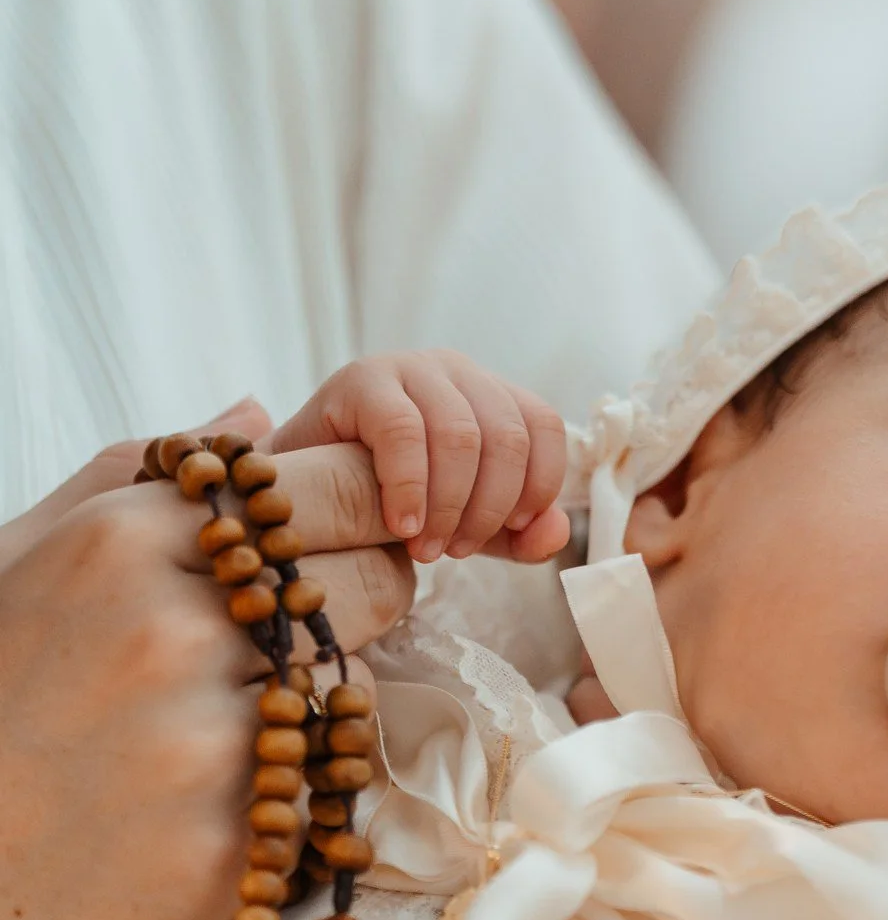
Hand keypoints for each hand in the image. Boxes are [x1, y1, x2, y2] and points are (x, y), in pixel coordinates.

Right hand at [0, 420, 416, 919]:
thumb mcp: (24, 560)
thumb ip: (138, 477)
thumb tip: (258, 414)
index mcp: (126, 542)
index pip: (339, 489)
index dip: (360, 512)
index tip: (348, 534)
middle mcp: (177, 632)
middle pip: (376, 584)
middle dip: (357, 601)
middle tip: (294, 636)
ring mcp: (211, 743)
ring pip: (354, 690)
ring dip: (316, 704)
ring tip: (215, 727)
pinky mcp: (237, 845)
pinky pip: (330, 789)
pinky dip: (290, 791)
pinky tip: (205, 799)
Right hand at [269, 350, 570, 566]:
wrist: (299, 496)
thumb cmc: (386, 504)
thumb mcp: (463, 525)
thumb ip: (515, 532)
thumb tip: (556, 531)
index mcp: (490, 395)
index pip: (544, 427)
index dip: (538, 485)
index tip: (511, 532)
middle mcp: (455, 370)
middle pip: (507, 436)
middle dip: (488, 507)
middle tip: (457, 552)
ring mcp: (408, 367)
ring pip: (462, 436)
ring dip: (449, 505)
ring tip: (426, 549)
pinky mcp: (361, 380)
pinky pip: (403, 432)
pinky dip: (410, 488)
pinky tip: (401, 526)